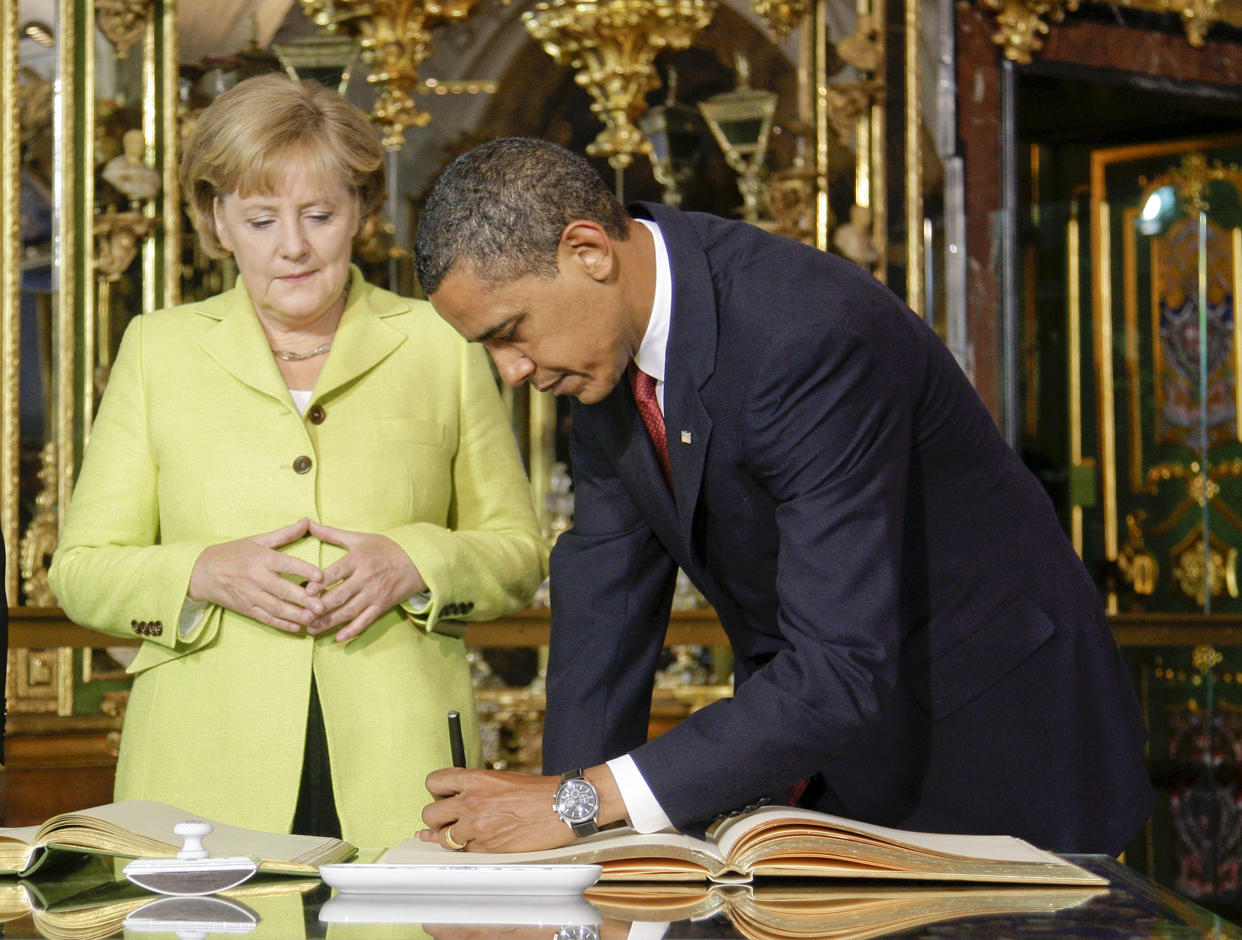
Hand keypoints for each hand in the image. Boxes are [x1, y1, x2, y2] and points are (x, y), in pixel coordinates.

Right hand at [188, 518, 324, 631]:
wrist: (201, 572)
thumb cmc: (233, 553)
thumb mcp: (258, 540)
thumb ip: (285, 534)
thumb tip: (307, 521)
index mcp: (262, 558)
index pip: (287, 564)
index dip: (304, 570)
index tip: (321, 576)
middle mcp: (257, 578)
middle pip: (283, 590)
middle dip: (304, 600)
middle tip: (322, 606)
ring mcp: (250, 595)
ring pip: (276, 608)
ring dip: (296, 615)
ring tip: (314, 619)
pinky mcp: (246, 609)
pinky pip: (266, 618)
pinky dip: (282, 624)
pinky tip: (297, 628)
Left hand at [306, 520, 426, 641]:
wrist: (419, 560)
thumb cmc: (386, 547)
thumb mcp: (359, 538)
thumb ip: (331, 534)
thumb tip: (308, 523)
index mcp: (358, 559)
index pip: (335, 573)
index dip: (319, 583)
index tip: (304, 592)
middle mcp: (366, 578)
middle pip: (339, 596)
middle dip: (319, 608)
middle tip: (301, 616)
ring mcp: (375, 594)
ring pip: (349, 611)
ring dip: (329, 622)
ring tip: (312, 629)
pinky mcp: (382, 606)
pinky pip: (366, 621)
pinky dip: (352, 631)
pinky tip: (338, 638)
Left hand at [420, 769, 576, 852]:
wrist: (561, 807)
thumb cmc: (537, 792)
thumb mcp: (501, 779)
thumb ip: (475, 788)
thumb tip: (453, 800)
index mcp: (475, 779)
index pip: (434, 782)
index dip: (437, 792)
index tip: (443, 797)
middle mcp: (471, 802)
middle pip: (430, 814)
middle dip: (437, 818)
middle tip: (450, 818)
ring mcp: (477, 827)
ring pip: (443, 838)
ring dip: (451, 836)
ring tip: (466, 831)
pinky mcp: (487, 847)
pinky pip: (466, 851)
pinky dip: (472, 847)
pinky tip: (485, 839)